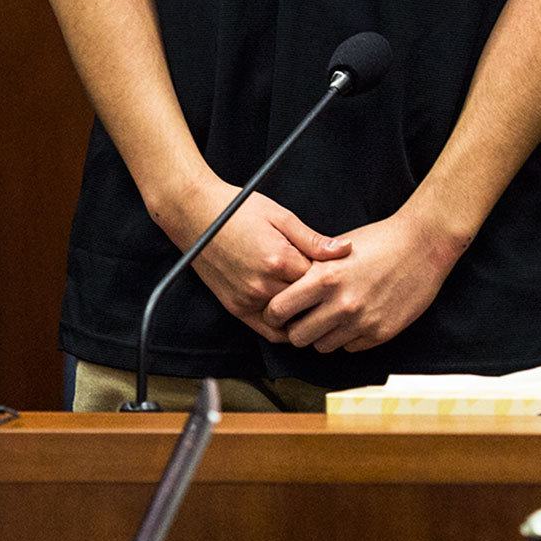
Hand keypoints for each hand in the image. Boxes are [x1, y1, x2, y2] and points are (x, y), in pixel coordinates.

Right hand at [152, 170, 348, 342]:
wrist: (194, 214)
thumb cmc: (238, 209)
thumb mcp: (281, 216)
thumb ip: (313, 239)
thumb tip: (346, 250)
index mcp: (279, 260)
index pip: (321, 281)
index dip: (333, 277)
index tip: (339, 272)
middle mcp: (263, 285)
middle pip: (307, 303)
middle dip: (321, 298)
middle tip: (332, 290)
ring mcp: (247, 300)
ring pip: (291, 321)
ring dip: (305, 315)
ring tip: (317, 305)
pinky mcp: (236, 308)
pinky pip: (268, 331)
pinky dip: (285, 329)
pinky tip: (297, 320)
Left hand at [261, 208, 465, 352]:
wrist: (423, 245)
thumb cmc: (379, 241)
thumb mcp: (337, 250)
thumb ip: (311, 271)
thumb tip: (286, 289)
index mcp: (324, 278)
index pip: (278, 310)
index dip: (274, 313)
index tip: (279, 312)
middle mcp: (341, 303)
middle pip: (297, 337)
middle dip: (297, 329)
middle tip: (304, 320)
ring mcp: (362, 321)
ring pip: (323, 347)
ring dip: (323, 336)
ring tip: (332, 319)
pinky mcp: (381, 333)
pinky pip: (350, 348)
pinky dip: (348, 338)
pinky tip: (355, 320)